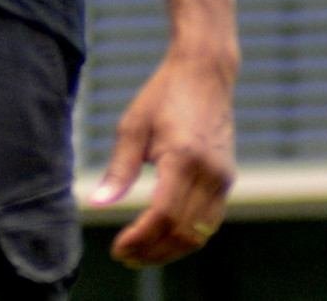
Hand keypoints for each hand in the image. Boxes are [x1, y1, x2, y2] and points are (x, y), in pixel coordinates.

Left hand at [89, 48, 235, 266]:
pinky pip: (210, 221)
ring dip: (170, 250)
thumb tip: (98, 204)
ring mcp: (223, 176)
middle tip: (125, 255)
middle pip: (183, 232)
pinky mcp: (227, 177)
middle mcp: (210, 171)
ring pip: (200, 234)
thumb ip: (119, 170)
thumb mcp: (133, 126)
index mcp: (184, 157)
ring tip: (141, 252)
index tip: (117, 248)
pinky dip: (187, 236)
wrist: (205, 71)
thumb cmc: (164, 94)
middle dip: (152, 251)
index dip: (140, 239)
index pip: (163, 215)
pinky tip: (163, 236)